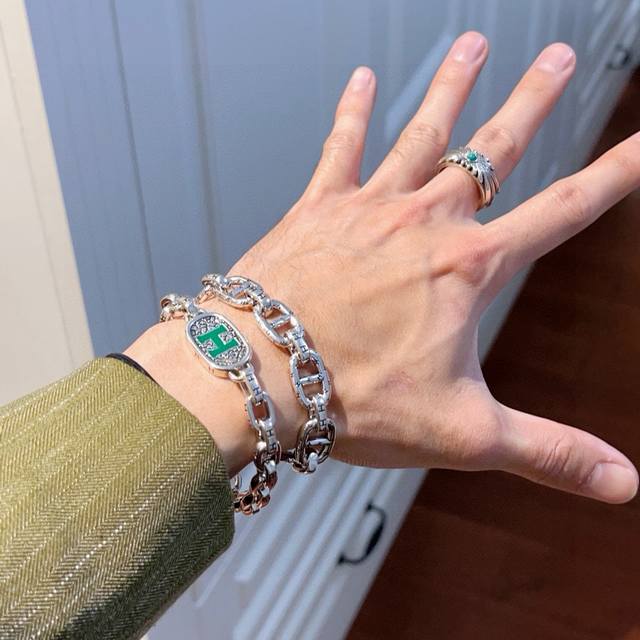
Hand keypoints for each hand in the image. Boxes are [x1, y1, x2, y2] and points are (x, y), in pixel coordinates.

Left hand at [226, 32, 638, 502]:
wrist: (259, 375)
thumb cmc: (351, 400)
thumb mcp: (463, 433)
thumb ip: (548, 452)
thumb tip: (622, 485)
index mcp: (467, 268)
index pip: (563, 212)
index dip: (612, 177)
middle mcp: (424, 222)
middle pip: (495, 150)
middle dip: (532, 102)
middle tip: (560, 57)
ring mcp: (368, 208)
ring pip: (423, 133)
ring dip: (452, 88)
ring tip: (475, 44)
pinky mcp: (317, 210)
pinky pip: (339, 148)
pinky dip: (351, 113)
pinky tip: (361, 79)